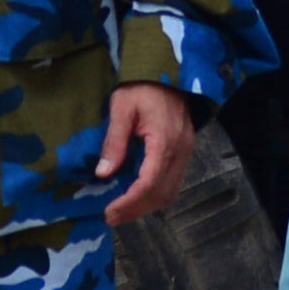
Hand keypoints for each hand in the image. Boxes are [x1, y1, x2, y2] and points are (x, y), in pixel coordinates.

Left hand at [98, 82, 195, 225]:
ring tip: (122, 212)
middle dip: (136, 210)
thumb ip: (114, 141)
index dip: (130, 202)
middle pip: (162, 194)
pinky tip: (138, 198)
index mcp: (164, 141)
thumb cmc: (142, 86)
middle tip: (111, 217)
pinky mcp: (185, 152)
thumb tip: (103, 173)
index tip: (110, 212)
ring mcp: (186, 153)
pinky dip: (156, 195)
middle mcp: (180, 151)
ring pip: (170, 192)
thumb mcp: (122, 107)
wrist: (169, 72)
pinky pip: (173, 183)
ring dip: (147, 206)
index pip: (149, 182)